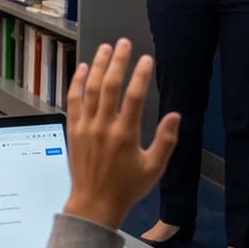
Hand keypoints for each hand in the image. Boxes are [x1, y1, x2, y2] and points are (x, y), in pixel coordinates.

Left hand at [60, 39, 180, 229]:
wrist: (93, 204)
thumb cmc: (126, 187)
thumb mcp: (154, 168)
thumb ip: (166, 140)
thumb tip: (175, 116)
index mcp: (125, 135)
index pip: (133, 96)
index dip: (140, 75)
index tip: (146, 59)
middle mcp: (103, 127)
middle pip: (110, 86)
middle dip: (118, 62)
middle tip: (124, 44)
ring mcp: (85, 127)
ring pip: (90, 89)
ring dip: (98, 66)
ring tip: (106, 49)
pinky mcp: (73, 129)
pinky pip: (73, 100)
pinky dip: (77, 82)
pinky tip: (84, 69)